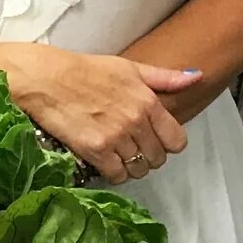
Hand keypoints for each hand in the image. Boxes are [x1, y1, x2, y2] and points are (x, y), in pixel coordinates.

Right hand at [5, 46, 201, 185]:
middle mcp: (136, 121)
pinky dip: (113, 173)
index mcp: (148, 101)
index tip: (154, 140)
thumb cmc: (86, 70)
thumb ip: (164, 77)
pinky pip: (117, 175)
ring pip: (138, 169)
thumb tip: (196, 78)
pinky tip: (104, 161)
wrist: (46, 79)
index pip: (176, 140)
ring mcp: (115, 137)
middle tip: (131, 148)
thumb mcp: (129, 67)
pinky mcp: (94, 150)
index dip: (167, 144)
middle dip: (147, 156)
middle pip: (158, 158)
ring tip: (117, 155)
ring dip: (130, 166)